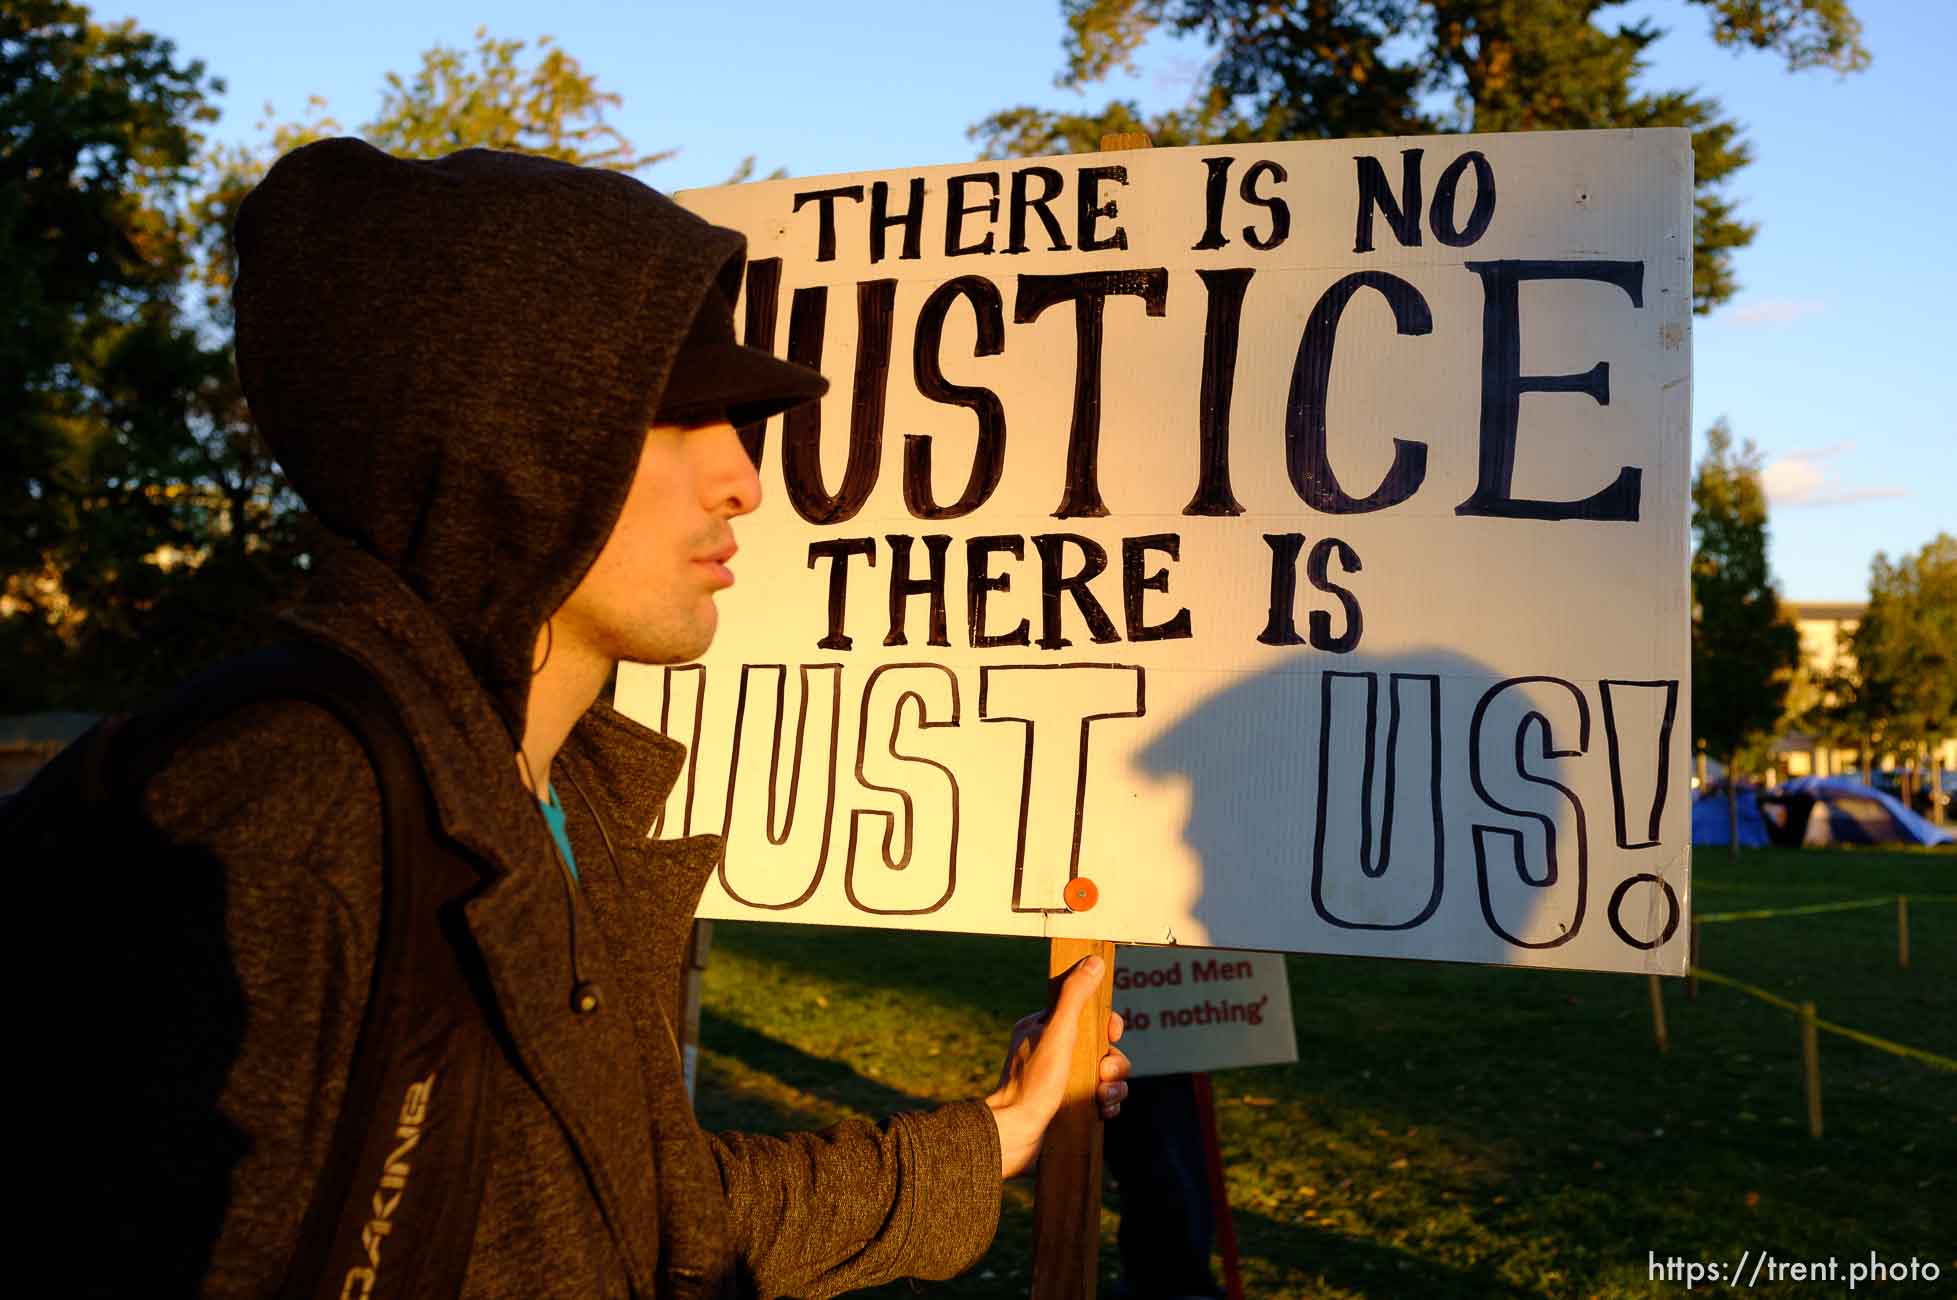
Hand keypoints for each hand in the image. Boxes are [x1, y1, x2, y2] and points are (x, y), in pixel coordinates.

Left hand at [983, 955, 1131, 1179]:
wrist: (1014, 1136)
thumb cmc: (1033, 1083)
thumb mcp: (1057, 1032)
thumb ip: (1075, 996)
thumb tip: (1094, 962)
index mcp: (1042, 1028)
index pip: (1085, 1014)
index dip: (1106, 1024)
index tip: (1112, 1032)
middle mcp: (1050, 1051)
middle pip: (1101, 1047)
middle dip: (1113, 1061)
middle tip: (1104, 1074)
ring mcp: (1059, 1080)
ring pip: (1104, 1075)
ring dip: (1114, 1086)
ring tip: (1103, 1097)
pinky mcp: (1066, 1105)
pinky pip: (1100, 1099)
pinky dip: (1107, 1104)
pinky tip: (1103, 1111)